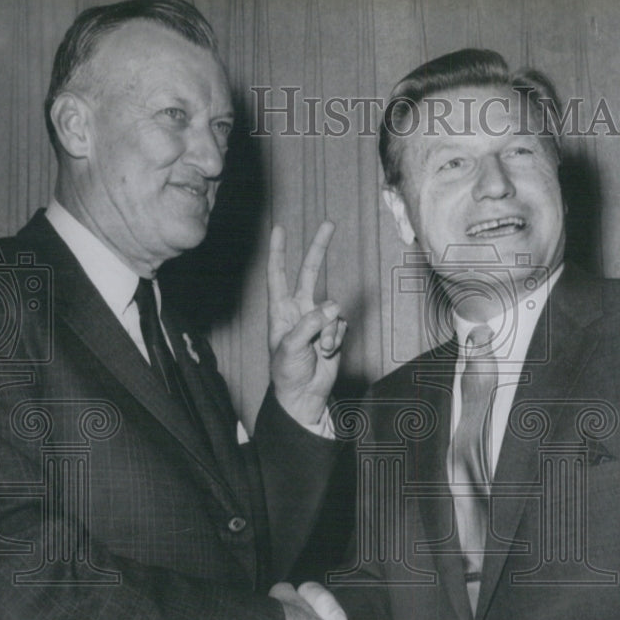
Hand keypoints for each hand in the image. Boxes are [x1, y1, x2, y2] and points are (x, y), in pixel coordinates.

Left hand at [268, 221, 346, 425]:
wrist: (303, 396)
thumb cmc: (287, 373)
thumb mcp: (291, 347)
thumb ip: (310, 324)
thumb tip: (332, 307)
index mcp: (280, 311)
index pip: (278, 275)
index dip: (278, 252)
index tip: (280, 228)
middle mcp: (298, 310)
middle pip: (309, 272)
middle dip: (319, 249)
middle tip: (329, 223)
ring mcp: (317, 320)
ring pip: (332, 310)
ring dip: (330, 330)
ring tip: (321, 349)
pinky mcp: (333, 332)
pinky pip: (341, 325)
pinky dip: (337, 339)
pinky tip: (328, 352)